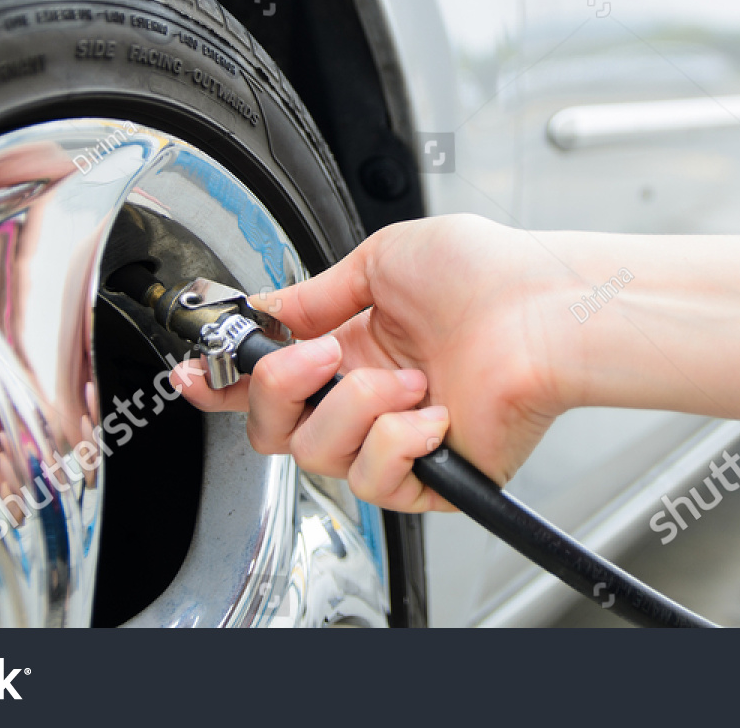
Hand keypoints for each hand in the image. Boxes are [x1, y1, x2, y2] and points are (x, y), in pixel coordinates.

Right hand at [171, 215, 570, 511]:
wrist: (543, 308)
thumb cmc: (488, 274)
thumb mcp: (381, 260)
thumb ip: (313, 294)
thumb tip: (265, 310)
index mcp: (352, 346)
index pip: (272, 382)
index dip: (224, 385)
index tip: (196, 376)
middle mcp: (368, 396)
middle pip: (274, 429)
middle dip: (279, 389)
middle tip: (321, 354)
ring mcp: (397, 439)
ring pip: (318, 453)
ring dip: (356, 405)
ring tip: (408, 376)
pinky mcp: (430, 478)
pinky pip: (374, 479)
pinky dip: (398, 439)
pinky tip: (433, 411)